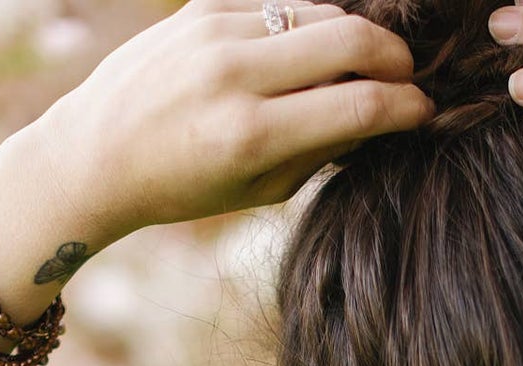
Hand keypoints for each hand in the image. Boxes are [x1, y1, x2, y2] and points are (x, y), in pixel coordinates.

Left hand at [34, 0, 434, 248]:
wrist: (98, 150)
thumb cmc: (185, 185)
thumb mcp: (259, 189)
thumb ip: (320, 150)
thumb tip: (376, 116)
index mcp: (252, 136)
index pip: (360, 107)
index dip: (407, 107)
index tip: (424, 112)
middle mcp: (235, 77)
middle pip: (350, 41)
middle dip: (395, 58)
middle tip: (407, 78)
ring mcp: (217, 34)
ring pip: (319, 13)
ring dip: (356, 36)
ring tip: (368, 64)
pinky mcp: (203, 9)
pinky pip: (280, 5)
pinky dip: (309, 25)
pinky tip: (314, 50)